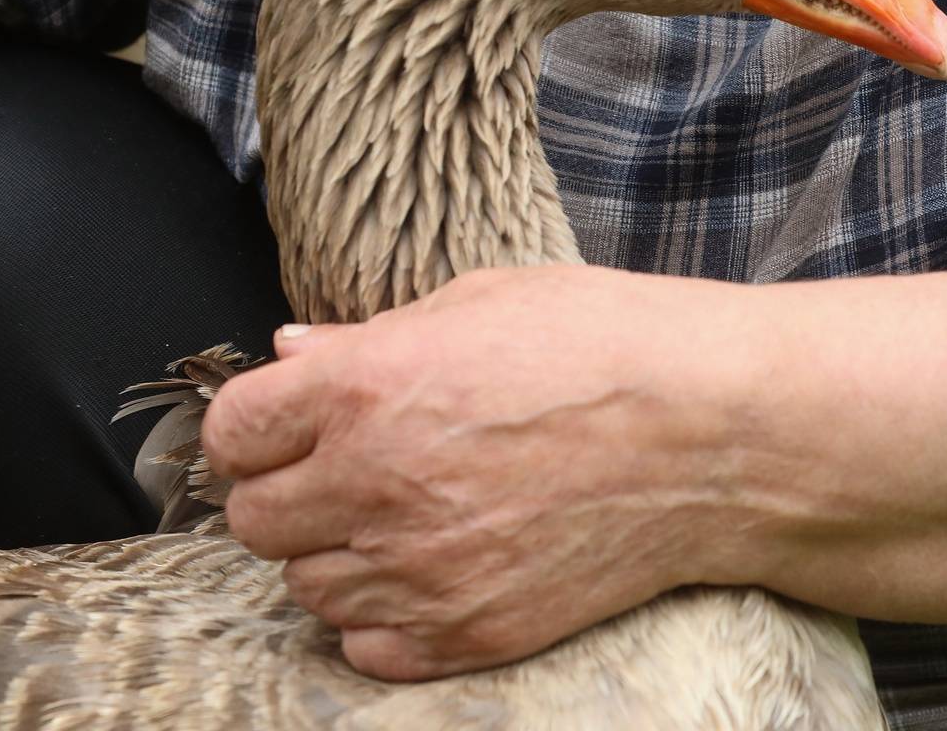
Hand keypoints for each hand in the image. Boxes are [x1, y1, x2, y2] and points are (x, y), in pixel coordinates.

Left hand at [202, 265, 756, 681]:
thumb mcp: (480, 302)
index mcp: (366, 387)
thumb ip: (369, 337)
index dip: (255, 426)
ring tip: (401, 514)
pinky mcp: (465, 631)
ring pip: (304, 586)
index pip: (232, 431)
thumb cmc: (608, 347)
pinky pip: (363, 644)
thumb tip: (291, 354)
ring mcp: (419, 568)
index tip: (285, 425)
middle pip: (253, 519)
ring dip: (334, 553)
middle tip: (343, 469)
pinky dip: (379, 614)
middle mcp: (375, 483)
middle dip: (286, 491)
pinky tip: (430, 566)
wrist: (714, 433)